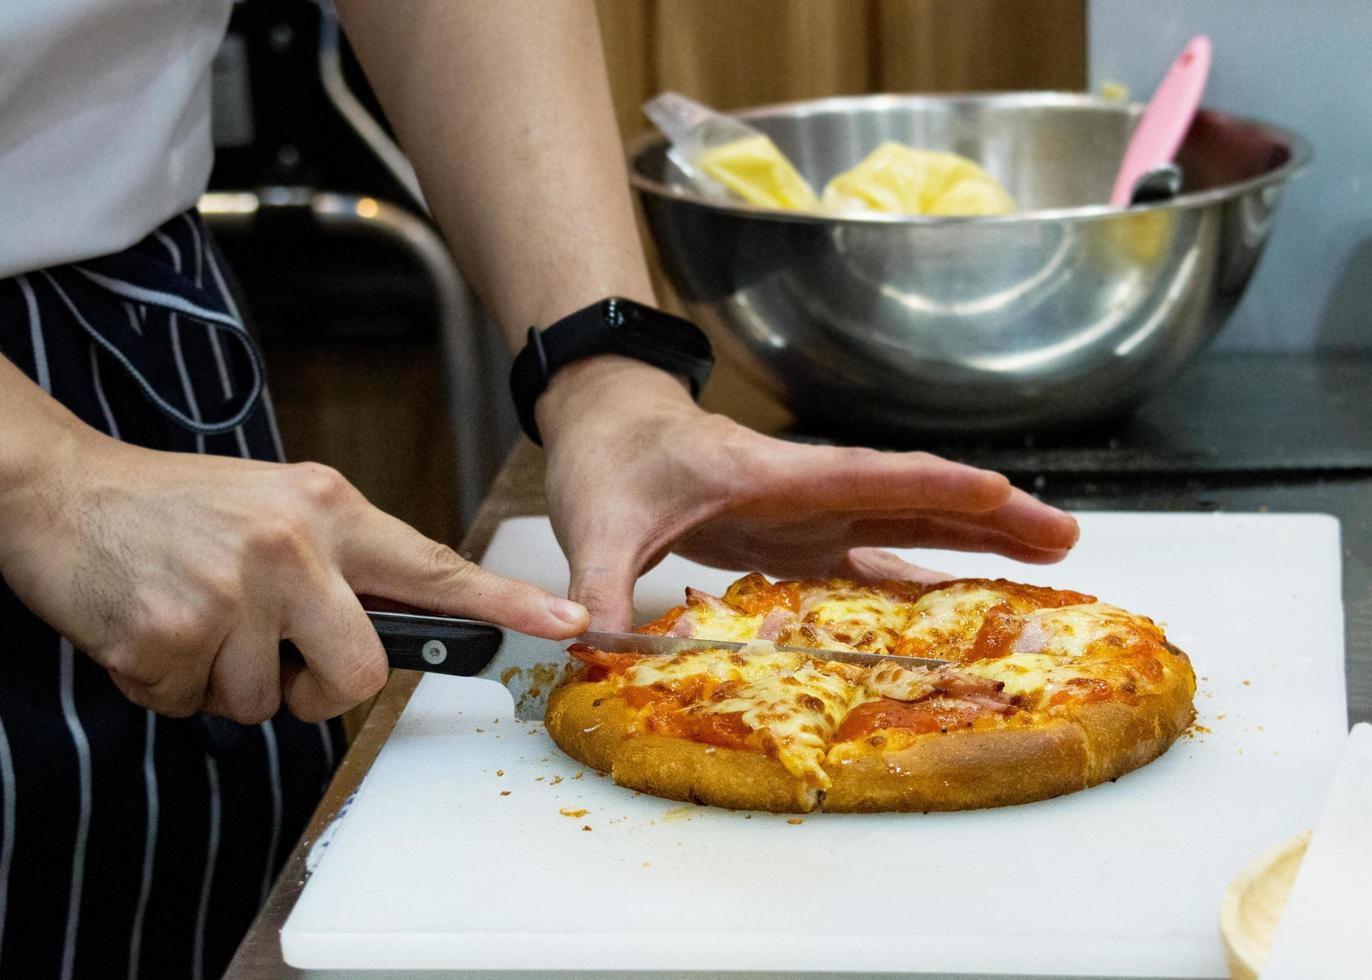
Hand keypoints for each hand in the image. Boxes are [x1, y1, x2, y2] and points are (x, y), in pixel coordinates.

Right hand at [0, 429, 586, 723]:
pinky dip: (167, 686)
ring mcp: (235, 589)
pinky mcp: (174, 632)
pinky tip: (150, 628)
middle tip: (268, 657)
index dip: (505, 602)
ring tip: (192, 617)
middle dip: (316, 690)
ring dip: (226, 682)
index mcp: (330, 509)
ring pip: (268, 702)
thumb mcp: (277, 509)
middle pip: (358, 673)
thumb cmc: (179, 508)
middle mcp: (293, 545)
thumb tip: (383, 637)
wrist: (65, 491)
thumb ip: (338, 564)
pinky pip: (193, 705)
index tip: (565, 621)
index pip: (434, 566)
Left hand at [539, 358, 1079, 629]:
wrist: (612, 423)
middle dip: (989, 515)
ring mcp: (811, 513)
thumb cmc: (612, 459)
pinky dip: (926, 571)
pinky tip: (963, 595)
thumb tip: (589, 643)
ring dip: (977, 539)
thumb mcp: (599, 524)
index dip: (930, 484)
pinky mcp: (803, 535)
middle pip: (913, 498)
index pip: (863, 476)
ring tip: (1049, 554)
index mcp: (770, 476)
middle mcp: (806, 491)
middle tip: (1064, 536)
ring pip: (909, 523)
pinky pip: (878, 555)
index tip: (996, 489)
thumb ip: (600, 585)